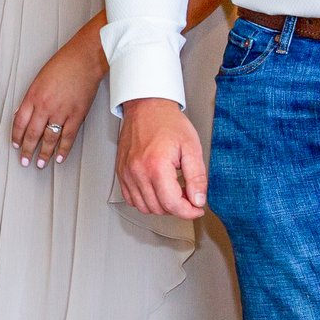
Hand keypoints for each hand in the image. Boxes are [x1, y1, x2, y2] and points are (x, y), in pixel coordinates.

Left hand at [11, 35, 103, 167]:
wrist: (84, 59)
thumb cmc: (62, 65)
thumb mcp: (38, 80)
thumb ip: (31, 98)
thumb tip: (23, 114)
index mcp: (33, 97)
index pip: (19, 122)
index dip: (16, 136)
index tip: (16, 145)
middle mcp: (45, 106)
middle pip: (32, 134)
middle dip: (27, 150)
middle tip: (24, 161)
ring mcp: (61, 112)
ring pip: (49, 138)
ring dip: (44, 153)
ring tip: (40, 164)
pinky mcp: (77, 115)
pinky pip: (68, 136)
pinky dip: (63, 149)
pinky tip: (59, 157)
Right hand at [116, 97, 206, 219]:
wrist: (146, 107)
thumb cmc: (167, 122)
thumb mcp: (191, 147)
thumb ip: (197, 176)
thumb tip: (198, 200)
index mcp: (156, 166)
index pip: (172, 204)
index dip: (189, 212)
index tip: (197, 208)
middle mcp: (138, 172)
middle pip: (158, 208)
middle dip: (177, 208)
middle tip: (189, 198)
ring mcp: (127, 173)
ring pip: (144, 207)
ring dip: (161, 206)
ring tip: (173, 193)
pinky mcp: (121, 173)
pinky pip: (131, 199)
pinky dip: (146, 201)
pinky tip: (157, 191)